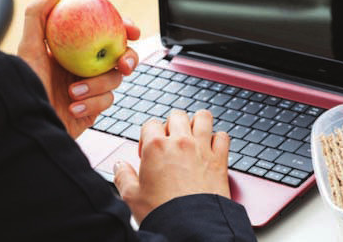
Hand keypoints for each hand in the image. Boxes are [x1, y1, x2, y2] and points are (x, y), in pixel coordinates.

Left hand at [17, 0, 140, 138]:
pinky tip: (74, 106)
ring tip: (73, 91)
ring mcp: (92, 87)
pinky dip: (92, 103)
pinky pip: (106, 102)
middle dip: (129, 59)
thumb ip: (39, 14)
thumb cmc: (23, 85)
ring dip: (97, 86)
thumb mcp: (28, 47)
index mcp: (75, 49)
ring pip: (116, 80)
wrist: (25, 122)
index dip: (124, 28)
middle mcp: (86, 66)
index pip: (106, 32)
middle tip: (123, 63)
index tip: (132, 30)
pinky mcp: (94, 107)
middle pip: (121, 56)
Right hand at [113, 110, 230, 222]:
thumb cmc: (163, 213)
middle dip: (172, 125)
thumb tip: (119, 166)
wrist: (191, 227)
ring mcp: (202, 148)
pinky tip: (212, 148)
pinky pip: (223, 136)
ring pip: (203, 117)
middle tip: (169, 142)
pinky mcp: (220, 159)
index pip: (151, 124)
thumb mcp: (132, 197)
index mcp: (156, 147)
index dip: (148, 136)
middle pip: (177, 115)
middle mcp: (180, 142)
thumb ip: (123, 177)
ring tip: (192, 135)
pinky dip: (218, 139)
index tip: (148, 151)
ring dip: (197, 123)